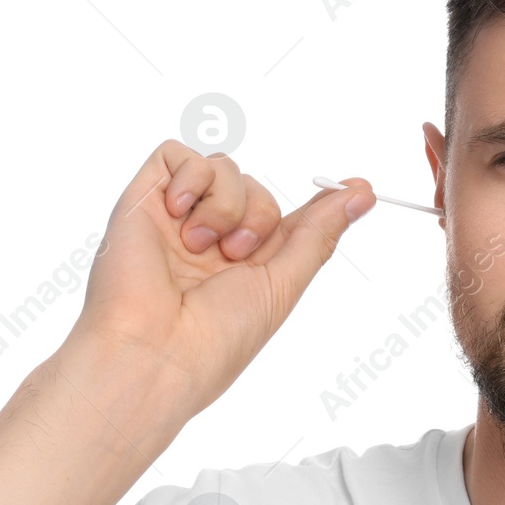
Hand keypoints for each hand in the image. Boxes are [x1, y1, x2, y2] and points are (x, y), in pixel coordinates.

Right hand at [64, 141, 374, 413]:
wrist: (154, 350)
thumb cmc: (216, 336)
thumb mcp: (283, 283)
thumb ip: (318, 234)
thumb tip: (363, 193)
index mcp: (243, 267)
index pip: (283, 219)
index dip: (316, 205)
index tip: (355, 189)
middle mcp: (209, 241)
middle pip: (256, 188)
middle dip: (260, 214)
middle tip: (237, 252)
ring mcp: (175, 219)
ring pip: (223, 168)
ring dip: (227, 202)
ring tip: (203, 244)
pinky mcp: (142, 201)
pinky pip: (175, 154)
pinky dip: (190, 177)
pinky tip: (180, 215)